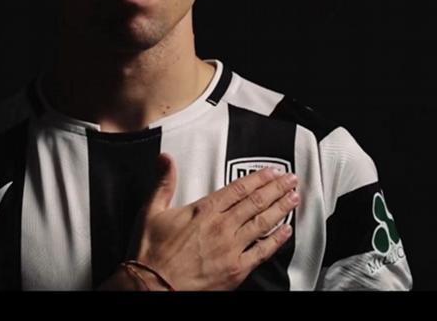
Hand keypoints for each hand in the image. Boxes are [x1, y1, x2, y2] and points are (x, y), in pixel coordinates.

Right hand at [100, 153, 299, 290]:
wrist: (153, 285)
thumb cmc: (151, 252)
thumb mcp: (150, 211)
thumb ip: (163, 183)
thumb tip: (165, 159)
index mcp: (203, 211)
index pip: (237, 189)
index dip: (257, 178)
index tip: (270, 172)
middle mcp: (221, 227)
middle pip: (255, 203)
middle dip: (276, 189)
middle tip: (290, 179)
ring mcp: (231, 248)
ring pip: (263, 223)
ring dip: (281, 208)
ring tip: (293, 198)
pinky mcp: (236, 269)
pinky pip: (263, 252)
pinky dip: (277, 240)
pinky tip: (287, 231)